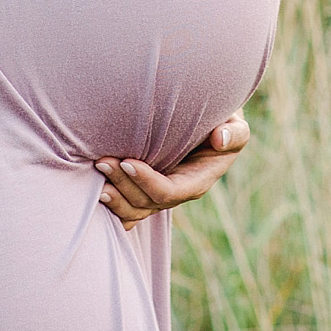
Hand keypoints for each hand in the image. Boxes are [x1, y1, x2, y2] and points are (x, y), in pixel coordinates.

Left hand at [94, 112, 251, 230]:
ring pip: (133, 209)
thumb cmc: (222, 121)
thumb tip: (219, 138)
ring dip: (113, 196)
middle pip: (146, 202)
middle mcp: (177, 193)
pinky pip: (128, 209)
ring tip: (96, 172)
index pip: (169, 191)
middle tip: (102, 161)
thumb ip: (234, 132)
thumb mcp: (236, 125)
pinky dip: (112, 205)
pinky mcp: (146, 191)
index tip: (128, 161)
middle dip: (122, 184)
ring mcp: (159, 195)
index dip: (147, 181)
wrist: (209, 125)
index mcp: (197, 181)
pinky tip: (94, 190)